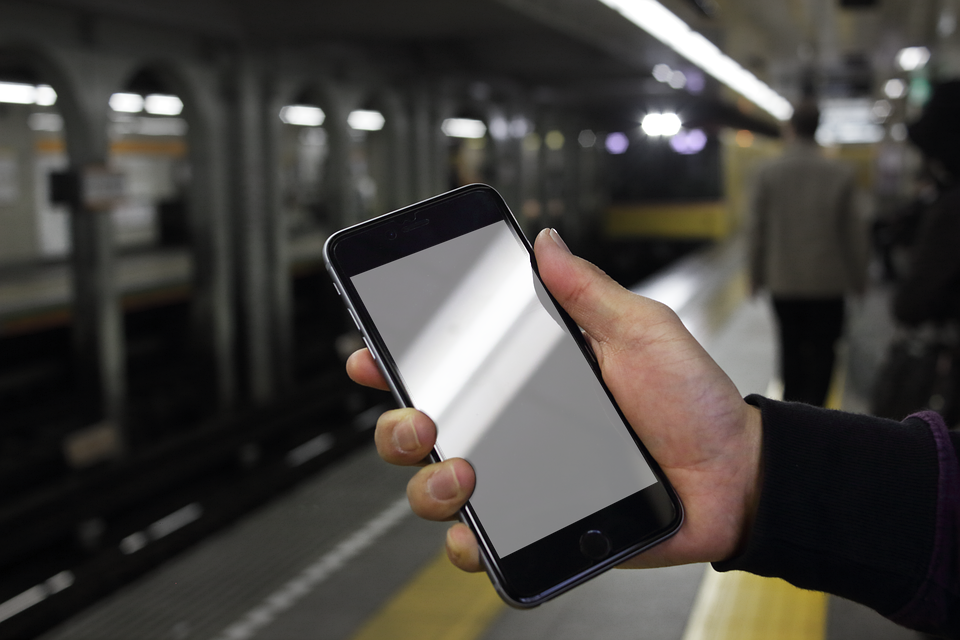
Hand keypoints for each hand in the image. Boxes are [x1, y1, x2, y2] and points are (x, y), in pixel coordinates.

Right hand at [347, 228, 762, 571]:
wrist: (730, 474)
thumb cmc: (690, 401)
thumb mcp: (640, 331)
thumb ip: (587, 291)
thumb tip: (545, 243)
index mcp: (528, 377)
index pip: (447, 367)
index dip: (398, 360)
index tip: (371, 353)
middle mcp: (512, 428)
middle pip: (420, 432)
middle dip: (397, 428)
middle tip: (421, 421)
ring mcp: (520, 480)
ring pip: (435, 489)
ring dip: (427, 484)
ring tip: (463, 473)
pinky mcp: (535, 529)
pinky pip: (479, 544)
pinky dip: (463, 544)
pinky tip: (472, 531)